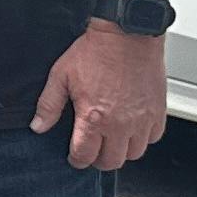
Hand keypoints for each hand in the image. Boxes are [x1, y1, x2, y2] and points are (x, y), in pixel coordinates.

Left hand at [33, 23, 167, 170]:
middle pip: (110, 162)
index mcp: (93, 118)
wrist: (127, 34)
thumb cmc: (95, 52)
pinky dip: (142, 138)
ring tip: (112, 138)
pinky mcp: (158, 112)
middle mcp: (120, 124)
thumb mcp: (61, 75)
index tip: (75, 156)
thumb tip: (38, 127)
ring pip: (134, 154)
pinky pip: (153, 138)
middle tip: (93, 148)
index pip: (84, 156)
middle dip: (98, 159)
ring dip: (121, 150)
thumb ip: (49, 105)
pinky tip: (132, 127)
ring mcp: (142, 120)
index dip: (76, 159)